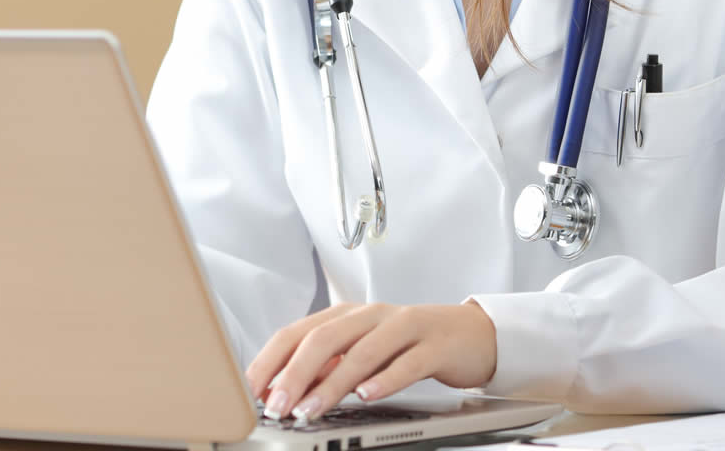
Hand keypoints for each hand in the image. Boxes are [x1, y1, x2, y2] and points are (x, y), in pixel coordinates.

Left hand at [246, 302, 498, 420]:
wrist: (471, 335)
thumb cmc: (410, 345)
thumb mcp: (363, 352)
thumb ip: (328, 366)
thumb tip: (285, 389)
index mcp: (347, 315)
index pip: (298, 332)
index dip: (272, 359)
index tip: (252, 389)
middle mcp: (371, 315)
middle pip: (324, 339)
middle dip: (295, 373)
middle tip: (278, 404)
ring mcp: (404, 327)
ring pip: (361, 352)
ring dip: (331, 384)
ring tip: (310, 409)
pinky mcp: (434, 345)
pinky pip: (407, 363)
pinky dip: (384, 380)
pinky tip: (366, 395)